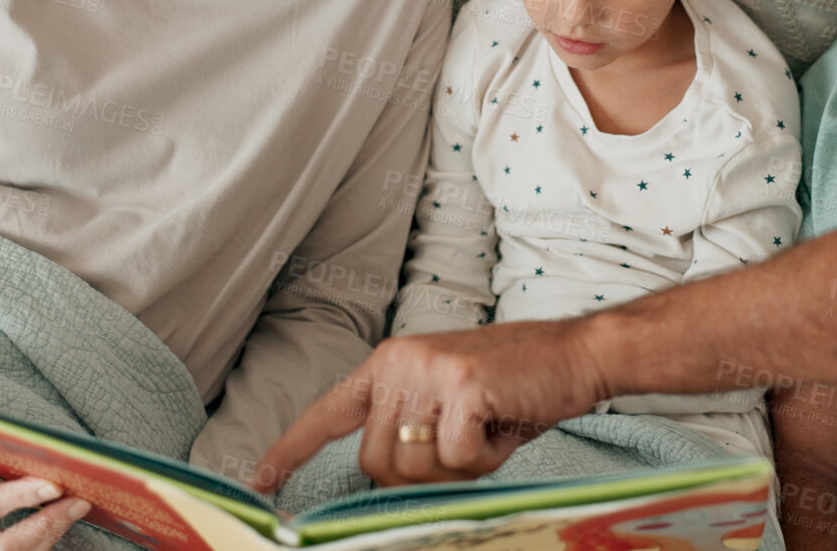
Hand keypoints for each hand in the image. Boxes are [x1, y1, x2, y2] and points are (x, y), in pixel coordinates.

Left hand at [252, 318, 609, 491]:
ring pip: (411, 466)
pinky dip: (484, 459)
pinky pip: (454, 459)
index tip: (261, 482)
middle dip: (419, 475)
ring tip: (487, 430)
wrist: (575, 354)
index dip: (292, 450)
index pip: (330, 412)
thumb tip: (382, 481)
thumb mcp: (449, 401)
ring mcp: (428, 372)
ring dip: (456, 467)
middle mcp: (400, 362)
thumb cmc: (516, 388)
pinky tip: (503, 426)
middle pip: (375, 462)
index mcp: (390, 364)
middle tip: (465, 447)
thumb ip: (410, 429)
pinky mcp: (460, 387)